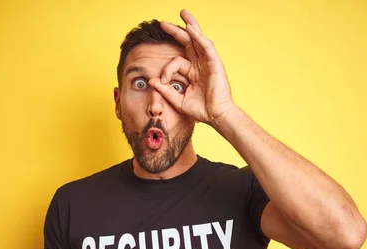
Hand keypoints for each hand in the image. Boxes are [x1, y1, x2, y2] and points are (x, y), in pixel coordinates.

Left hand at [149, 9, 235, 126]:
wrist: (215, 116)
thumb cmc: (201, 110)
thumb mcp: (178, 99)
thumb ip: (165, 90)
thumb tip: (151, 81)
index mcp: (192, 73)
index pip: (176, 62)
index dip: (167, 69)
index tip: (163, 81)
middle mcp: (200, 65)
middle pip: (188, 43)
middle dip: (176, 31)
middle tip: (163, 23)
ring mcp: (208, 62)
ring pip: (198, 39)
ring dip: (190, 25)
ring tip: (182, 13)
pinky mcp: (215, 63)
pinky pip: (206, 46)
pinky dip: (198, 37)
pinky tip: (190, 28)